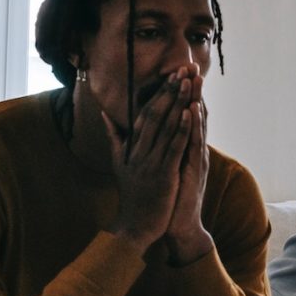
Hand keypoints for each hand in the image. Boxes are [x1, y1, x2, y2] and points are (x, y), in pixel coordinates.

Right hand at [103, 70, 193, 249]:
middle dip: (170, 91)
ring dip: (178, 103)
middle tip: (182, 69)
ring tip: (189, 82)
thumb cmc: (132, 195)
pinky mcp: (162, 174)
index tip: (171, 74)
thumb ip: (114, 137)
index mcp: (131, 146)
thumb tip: (105, 115)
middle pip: (155, 114)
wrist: (134, 226)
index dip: (159, 93)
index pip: (145, 113)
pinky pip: (173, 148)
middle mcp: (138, 150)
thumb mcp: (118, 163)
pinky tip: (191, 113)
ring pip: (166, 126)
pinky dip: (182, 129)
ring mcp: (150, 162)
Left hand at [165, 64, 212, 264]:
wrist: (178, 225)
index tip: (180, 71)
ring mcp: (195, 158)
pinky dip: (194, 126)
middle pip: (194, 114)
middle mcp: (193, 149)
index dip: (183, 93)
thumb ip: (163, 148)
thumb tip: (156, 131)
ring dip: (196, 100)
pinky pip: (194, 145)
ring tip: (195, 79)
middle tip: (192, 65)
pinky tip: (193, 110)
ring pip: (197, 125)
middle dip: (192, 89)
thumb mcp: (164, 167)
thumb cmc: (170, 196)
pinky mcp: (194, 170)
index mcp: (184, 147)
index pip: (185, 114)